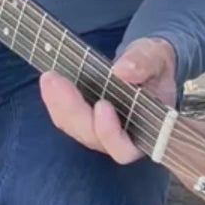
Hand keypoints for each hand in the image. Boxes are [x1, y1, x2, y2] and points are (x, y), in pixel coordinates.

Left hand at [39, 36, 177, 164]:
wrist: (146, 62)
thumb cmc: (154, 64)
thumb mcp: (156, 56)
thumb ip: (144, 63)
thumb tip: (122, 71)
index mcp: (147, 131)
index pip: (126, 148)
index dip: (111, 133)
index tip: (102, 105)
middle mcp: (121, 139)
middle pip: (93, 138)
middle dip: (73, 111)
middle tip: (57, 81)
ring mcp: (100, 132)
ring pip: (75, 129)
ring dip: (59, 105)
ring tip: (50, 77)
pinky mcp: (85, 121)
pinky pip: (66, 118)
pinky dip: (55, 101)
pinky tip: (49, 81)